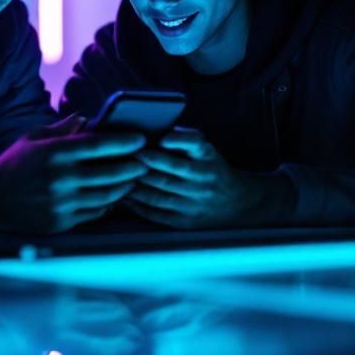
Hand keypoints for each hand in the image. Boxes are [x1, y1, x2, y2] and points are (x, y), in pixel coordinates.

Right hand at [0, 114, 147, 233]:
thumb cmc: (14, 163)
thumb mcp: (34, 138)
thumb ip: (62, 129)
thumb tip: (87, 118)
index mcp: (54, 153)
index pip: (98, 145)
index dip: (123, 142)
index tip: (140, 139)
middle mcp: (60, 178)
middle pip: (109, 172)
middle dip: (132, 167)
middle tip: (145, 162)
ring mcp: (61, 203)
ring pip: (106, 196)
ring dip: (125, 187)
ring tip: (134, 179)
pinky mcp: (61, 222)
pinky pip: (95, 213)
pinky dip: (108, 204)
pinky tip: (114, 197)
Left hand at [124, 127, 293, 228]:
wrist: (237, 202)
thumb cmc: (213, 168)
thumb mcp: (206, 149)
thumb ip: (184, 139)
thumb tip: (153, 133)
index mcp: (207, 157)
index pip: (191, 146)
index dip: (169, 144)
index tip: (149, 143)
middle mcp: (202, 180)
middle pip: (165, 174)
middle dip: (139, 166)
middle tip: (118, 158)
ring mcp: (193, 203)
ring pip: (157, 195)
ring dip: (134, 186)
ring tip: (117, 178)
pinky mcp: (185, 221)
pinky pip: (157, 213)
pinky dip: (138, 205)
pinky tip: (124, 197)